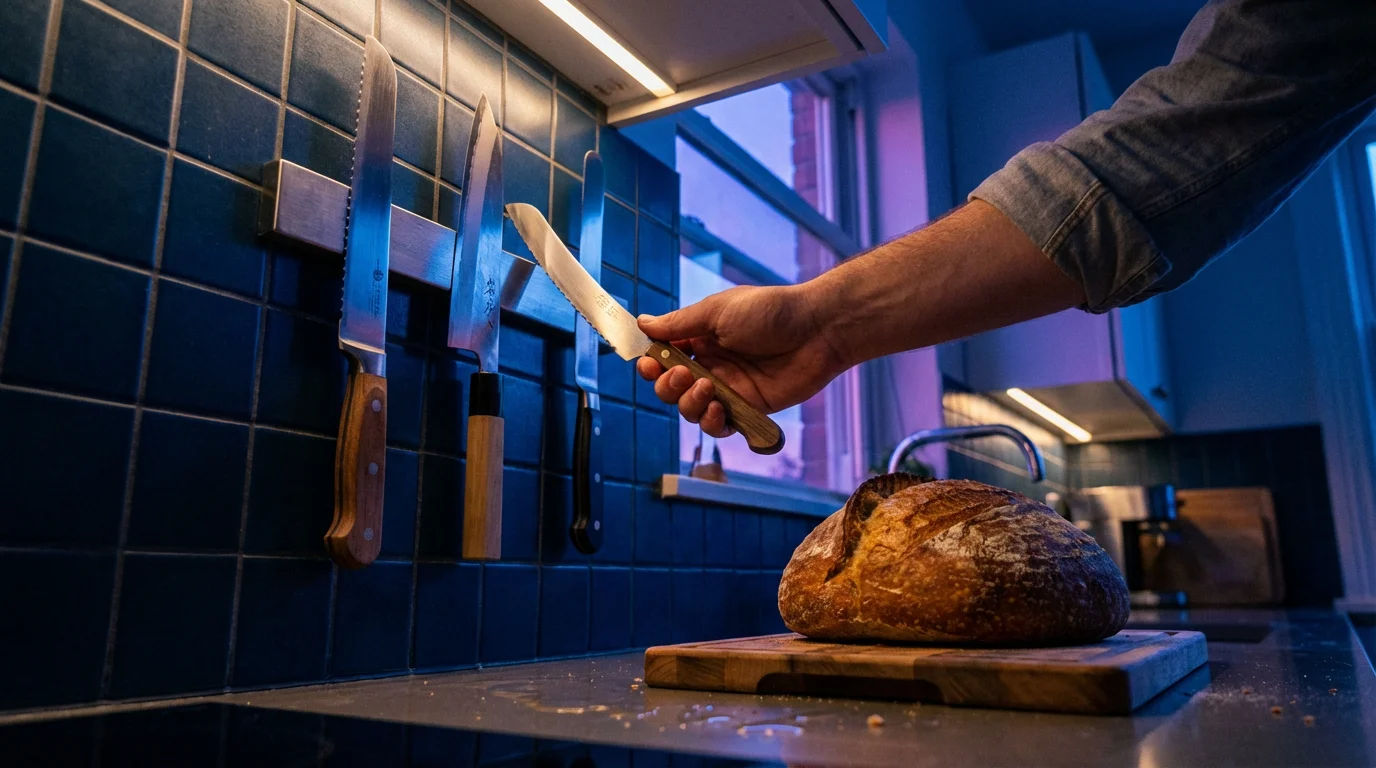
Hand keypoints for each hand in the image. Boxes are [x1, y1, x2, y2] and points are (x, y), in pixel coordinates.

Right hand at [636, 284, 849, 438]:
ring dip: (689, 404)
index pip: (663, 356)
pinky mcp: (749, 408)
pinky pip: (720, 425)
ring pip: (691, 410)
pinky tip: (717, 411)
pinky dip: (712, 423)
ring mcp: (729, 389)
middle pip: (670, 388)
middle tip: (683, 374)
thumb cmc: (770, 312)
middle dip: (667, 386)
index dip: (651, 364)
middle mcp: (711, 365)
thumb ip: (680, 323)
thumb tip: (643, 323)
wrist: (817, 330)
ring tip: (707, 389)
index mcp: (700, 338)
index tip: (648, 363)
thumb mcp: (718, 311)